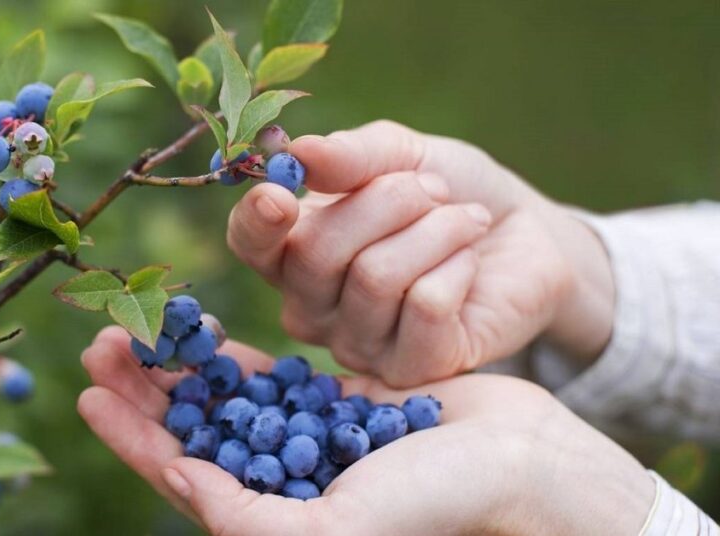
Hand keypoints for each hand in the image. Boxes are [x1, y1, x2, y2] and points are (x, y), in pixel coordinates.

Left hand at [77, 327, 652, 535]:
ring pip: (222, 398)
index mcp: (269, 517)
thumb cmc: (433, 509)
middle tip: (101, 343)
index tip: (87, 393)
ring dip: (178, 365)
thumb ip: (247, 518)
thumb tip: (179, 482)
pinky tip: (200, 329)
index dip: (129, 436)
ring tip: (138, 326)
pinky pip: (270, 375)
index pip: (178, 474)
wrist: (520, 466)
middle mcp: (279, 480)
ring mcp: (306, 438)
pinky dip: (233, 355)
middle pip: (191, 430)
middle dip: (143, 390)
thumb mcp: (332, 530)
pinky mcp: (336, 402)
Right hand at [227, 120, 614, 385]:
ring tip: (465, 220)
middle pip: (316, 253)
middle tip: (434, 190)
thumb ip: (351, 156)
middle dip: (387, 201)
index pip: (249, 244)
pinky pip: (424, 307)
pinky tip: (470, 264)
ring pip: (375, 277)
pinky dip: (457, 266)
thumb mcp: (402, 155)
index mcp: (293, 250)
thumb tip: (300, 153)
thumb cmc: (449, 192)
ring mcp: (358, 346)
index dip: (256, 221)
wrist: (525, 235)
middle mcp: (312, 307)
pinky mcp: (412, 369)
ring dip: (435, 230)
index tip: (281, 193)